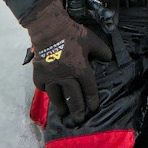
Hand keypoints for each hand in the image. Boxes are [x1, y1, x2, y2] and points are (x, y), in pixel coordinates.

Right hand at [22, 0, 111, 123]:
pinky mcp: (40, 75)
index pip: (89, 90)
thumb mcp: (92, 39)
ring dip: (62, 106)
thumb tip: (108, 59)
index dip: (92, 100)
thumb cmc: (72, 33)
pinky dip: (47, 92)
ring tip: (64, 112)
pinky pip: (44, 88)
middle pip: (74, 98)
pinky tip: (50, 94)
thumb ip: (102, 50)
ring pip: (57, 98)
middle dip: (78, 110)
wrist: (49, 29)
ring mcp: (52, 78)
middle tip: (79, 119)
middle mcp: (67, 78)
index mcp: (81, 70)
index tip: (93, 108)